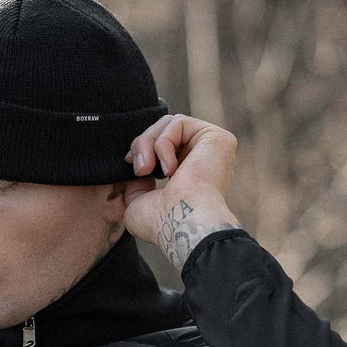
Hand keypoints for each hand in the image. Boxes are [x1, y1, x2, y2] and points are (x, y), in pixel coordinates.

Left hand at [122, 114, 241, 269]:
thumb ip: (135, 182)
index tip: (129, 164)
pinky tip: (170, 169)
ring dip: (149, 143)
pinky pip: (179, 123)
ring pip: (169, 123)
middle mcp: (205, 158)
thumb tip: (134, 166)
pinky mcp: (217, 137)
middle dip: (142, 144)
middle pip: (164, 129)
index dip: (142, 148)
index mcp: (191, 173)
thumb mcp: (137, 200)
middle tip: (139, 169)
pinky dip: (164, 143)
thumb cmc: (161, 222)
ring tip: (147, 170)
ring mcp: (213, 147)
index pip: (163, 143)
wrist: (181, 223)